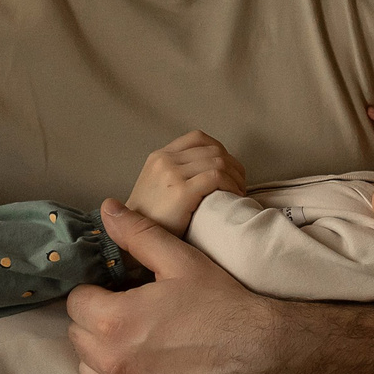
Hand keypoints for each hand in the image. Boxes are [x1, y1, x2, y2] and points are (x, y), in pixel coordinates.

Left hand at [65, 199, 286, 373]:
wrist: (264, 356)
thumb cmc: (223, 304)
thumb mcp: (181, 260)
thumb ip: (138, 234)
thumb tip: (107, 209)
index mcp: (113, 320)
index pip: (76, 301)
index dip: (98, 292)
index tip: (121, 292)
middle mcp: (110, 364)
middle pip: (79, 336)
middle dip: (98, 322)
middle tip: (134, 313)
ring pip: (90, 371)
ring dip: (104, 356)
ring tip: (141, 343)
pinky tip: (150, 373)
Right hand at [125, 130, 246, 233]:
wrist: (134, 236)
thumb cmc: (151, 218)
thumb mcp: (156, 185)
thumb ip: (175, 172)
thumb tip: (208, 169)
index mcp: (159, 156)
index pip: (198, 138)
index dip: (220, 150)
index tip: (228, 168)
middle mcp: (165, 160)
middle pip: (213, 150)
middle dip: (233, 166)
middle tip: (239, 184)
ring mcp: (172, 174)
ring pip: (218, 161)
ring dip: (235, 177)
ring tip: (238, 192)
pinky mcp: (181, 191)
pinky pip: (216, 177)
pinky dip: (231, 185)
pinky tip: (233, 197)